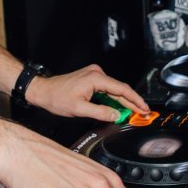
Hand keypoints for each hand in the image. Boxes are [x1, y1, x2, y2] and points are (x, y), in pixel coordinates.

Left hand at [25, 64, 149, 122]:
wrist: (43, 91)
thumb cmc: (57, 97)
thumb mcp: (80, 109)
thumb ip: (101, 112)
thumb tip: (117, 115)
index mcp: (96, 78)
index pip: (122, 89)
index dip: (135, 100)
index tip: (144, 108)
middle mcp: (96, 73)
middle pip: (120, 89)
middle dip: (132, 102)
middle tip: (143, 112)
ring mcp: (93, 74)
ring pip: (114, 89)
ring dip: (123, 101)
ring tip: (135, 111)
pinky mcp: (91, 78)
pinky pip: (107, 89)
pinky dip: (114, 98)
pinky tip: (120, 106)